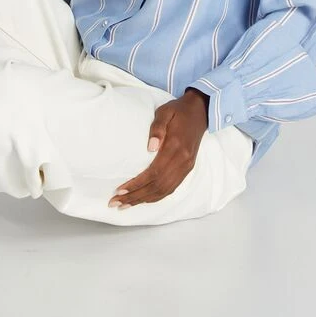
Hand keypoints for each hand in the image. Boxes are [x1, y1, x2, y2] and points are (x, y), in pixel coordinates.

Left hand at [109, 88, 209, 208]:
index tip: (119, 190)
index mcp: (176, 148)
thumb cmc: (178, 111)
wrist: (200, 112)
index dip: (136, 184)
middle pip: (157, 186)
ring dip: (143, 200)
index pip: (154, 173)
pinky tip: (144, 200)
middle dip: (135, 196)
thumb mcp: (165, 112)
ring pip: (164, 190)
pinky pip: (171, 188)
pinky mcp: (187, 169)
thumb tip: (150, 147)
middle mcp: (182, 162)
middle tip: (115, 203)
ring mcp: (186, 167)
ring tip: (124, 205)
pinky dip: (156, 197)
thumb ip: (157, 128)